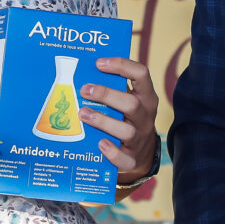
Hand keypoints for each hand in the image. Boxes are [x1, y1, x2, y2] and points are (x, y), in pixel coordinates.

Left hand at [80, 56, 159, 184]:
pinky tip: (99, 144)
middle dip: (106, 95)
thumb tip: (79, 72)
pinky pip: (124, 159)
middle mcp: (145, 117)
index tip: (99, 63)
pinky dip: (111, 152)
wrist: (141, 154)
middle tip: (84, 90)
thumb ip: (111, 88)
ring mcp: (140, 139)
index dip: (121, 66)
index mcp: (146, 97)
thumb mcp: (126, 100)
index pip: (141, 74)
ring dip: (103, 122)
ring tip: (83, 114)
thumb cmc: (127, 119)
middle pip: (131, 104)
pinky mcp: (132, 160)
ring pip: (126, 131)